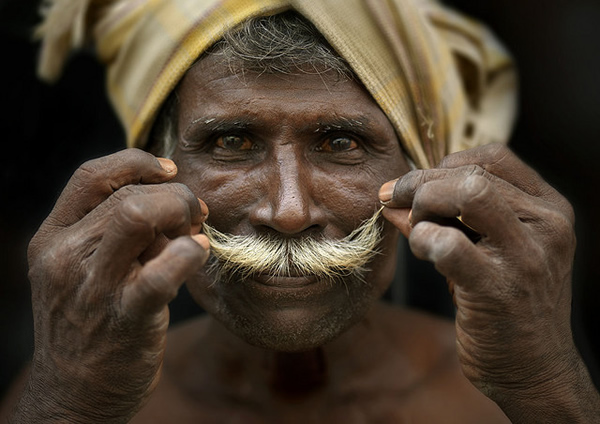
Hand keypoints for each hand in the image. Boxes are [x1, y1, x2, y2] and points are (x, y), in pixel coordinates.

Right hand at [15, 149, 208, 422]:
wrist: (75, 394)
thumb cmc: (90, 323)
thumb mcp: (84, 271)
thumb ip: (117, 234)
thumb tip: (172, 202)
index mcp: (53, 238)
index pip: (91, 176)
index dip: (137, 163)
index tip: (168, 171)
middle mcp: (65, 257)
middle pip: (126, 194)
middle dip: (174, 194)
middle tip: (195, 210)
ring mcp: (92, 287)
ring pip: (137, 217)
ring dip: (179, 213)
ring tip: (195, 229)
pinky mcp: (124, 317)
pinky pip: (162, 272)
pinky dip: (189, 252)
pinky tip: (200, 251)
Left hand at [380, 144, 597, 420]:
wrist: (532, 368)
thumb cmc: (504, 302)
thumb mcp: (484, 248)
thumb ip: (446, 217)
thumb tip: (391, 196)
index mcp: (548, 208)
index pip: (492, 157)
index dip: (444, 164)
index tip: (416, 185)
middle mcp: (547, 225)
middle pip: (472, 173)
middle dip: (421, 183)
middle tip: (397, 203)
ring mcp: (527, 256)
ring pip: (467, 194)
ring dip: (423, 205)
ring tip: (417, 230)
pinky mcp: (500, 288)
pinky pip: (449, 243)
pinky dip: (423, 239)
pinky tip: (423, 251)